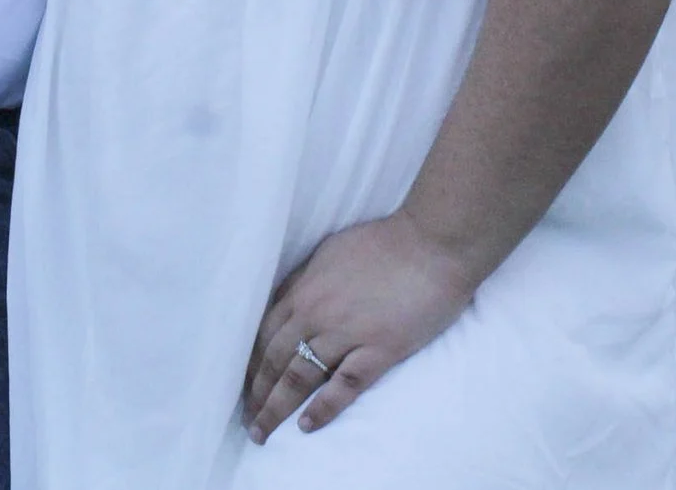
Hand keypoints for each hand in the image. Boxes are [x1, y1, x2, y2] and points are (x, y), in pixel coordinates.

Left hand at [241, 214, 477, 441]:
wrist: (431, 244)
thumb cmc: (384, 243)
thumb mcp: (330, 252)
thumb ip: (306, 279)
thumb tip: (291, 300)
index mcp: (303, 290)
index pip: (264, 334)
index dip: (252, 364)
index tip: (244, 385)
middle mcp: (315, 314)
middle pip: (275, 360)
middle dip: (257, 393)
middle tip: (247, 420)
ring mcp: (345, 333)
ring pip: (300, 376)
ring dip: (277, 407)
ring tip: (263, 432)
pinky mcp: (377, 350)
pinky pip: (343, 385)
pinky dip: (322, 408)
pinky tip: (306, 426)